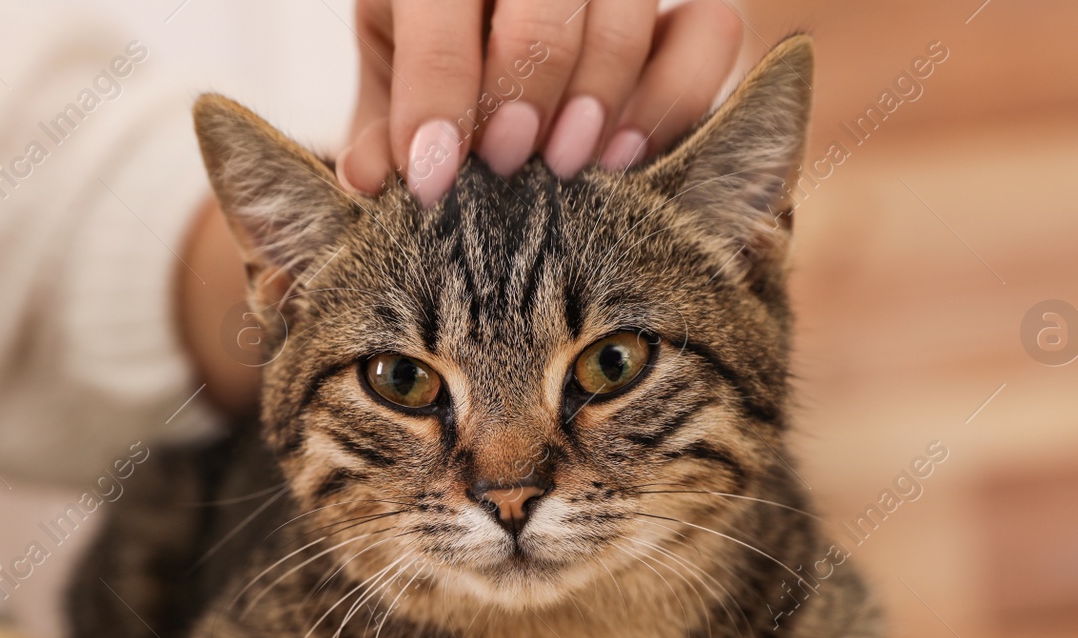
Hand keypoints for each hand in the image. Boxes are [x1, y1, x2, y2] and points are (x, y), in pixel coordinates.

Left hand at [338, 0, 745, 205]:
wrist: (512, 48)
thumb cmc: (444, 74)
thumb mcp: (401, 90)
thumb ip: (387, 132)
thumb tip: (367, 179)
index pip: (437, 4)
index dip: (436, 92)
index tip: (432, 180)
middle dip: (523, 85)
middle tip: (507, 163)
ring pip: (626, 7)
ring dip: (598, 93)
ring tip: (569, 166)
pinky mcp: (688, 6)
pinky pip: (710, 29)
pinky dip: (672, 96)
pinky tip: (627, 154)